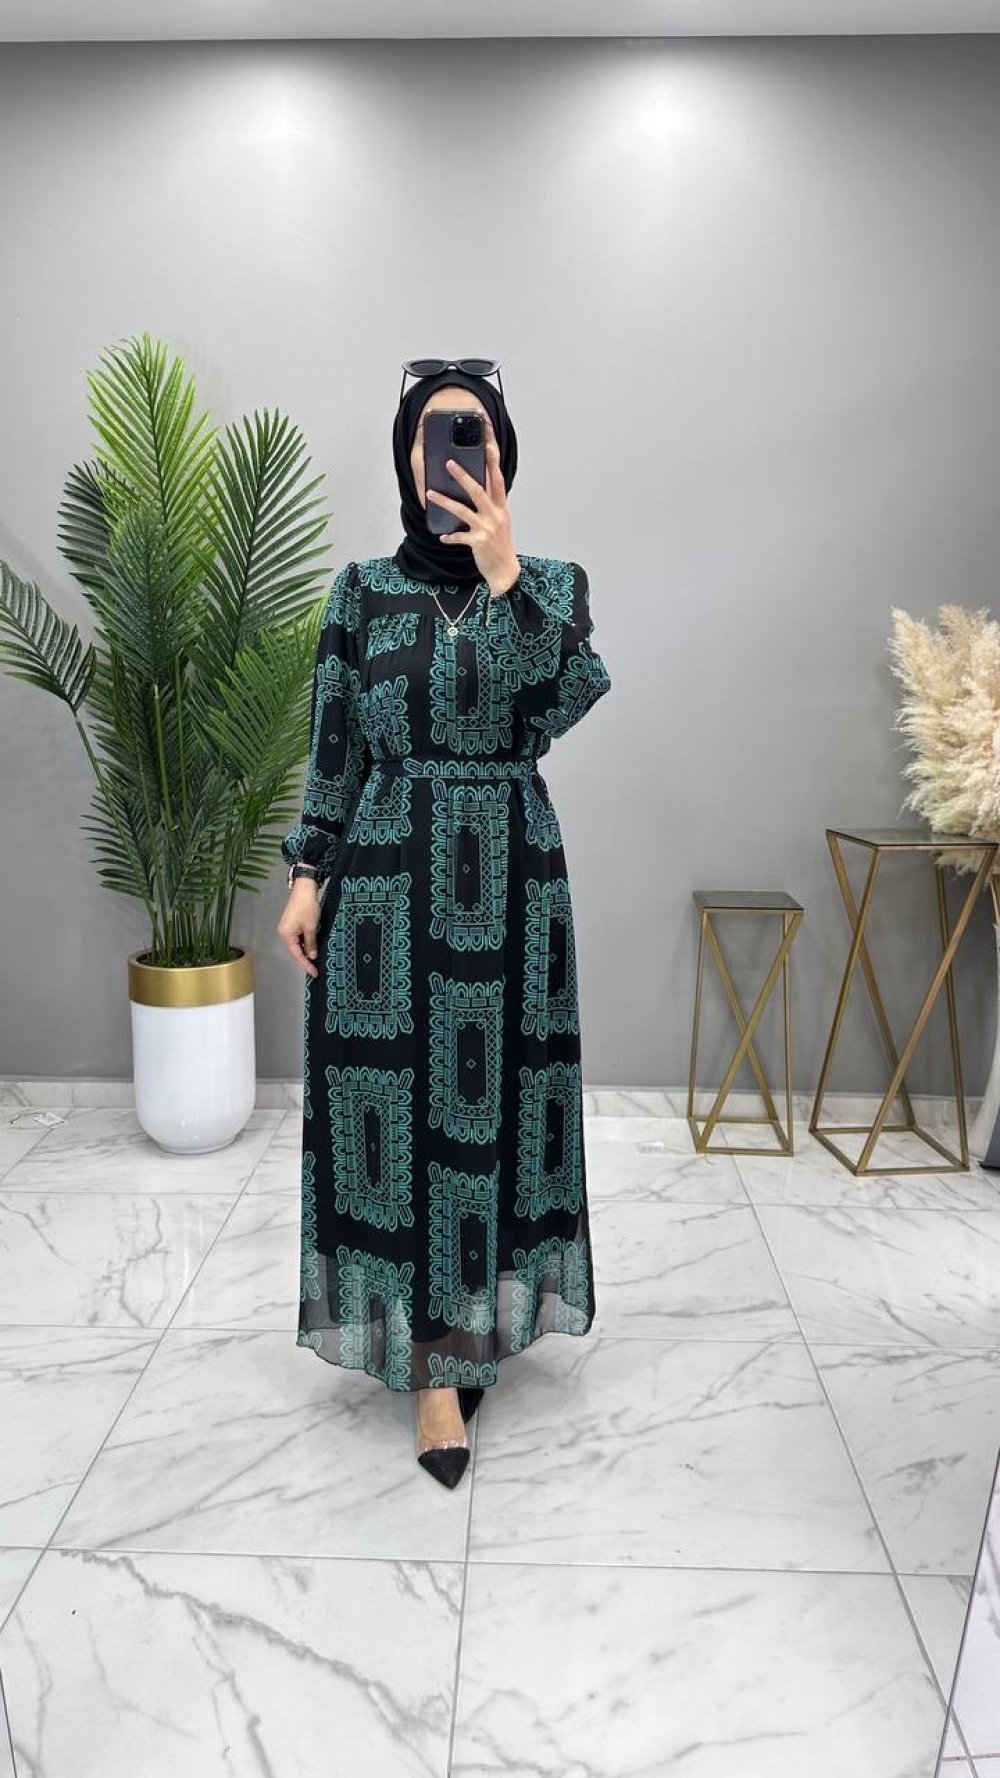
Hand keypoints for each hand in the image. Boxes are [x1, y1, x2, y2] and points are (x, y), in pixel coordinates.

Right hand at [276, 879, 321, 978]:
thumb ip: (311, 943)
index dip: (306, 964)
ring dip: (306, 950)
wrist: (304, 889)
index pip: (297, 954)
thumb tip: (312, 955)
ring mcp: (287, 928)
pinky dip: (305, 942)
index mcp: (286, 934)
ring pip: (297, 944)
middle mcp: (283, 932)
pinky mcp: (291, 923)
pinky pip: (298, 937)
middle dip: (305, 959)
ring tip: (315, 959)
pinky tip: (312, 946)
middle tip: (315, 969)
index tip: (313, 972)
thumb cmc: (307, 906)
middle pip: (295, 950)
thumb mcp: (312, 927)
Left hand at [426, 416, 519, 593]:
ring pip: (463, 510)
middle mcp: (495, 515)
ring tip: (431, 494)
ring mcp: (486, 529)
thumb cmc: (502, 546)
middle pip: (478, 490)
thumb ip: (491, 506)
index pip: (498, 480)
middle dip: (463, 476)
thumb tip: (474, 491)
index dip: (493, 462)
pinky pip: (459, 536)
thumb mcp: (501, 522)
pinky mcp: (478, 542)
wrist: (506, 571)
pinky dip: (450, 536)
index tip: (488, 445)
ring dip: (445, 501)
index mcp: (502, 508)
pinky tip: (442, 536)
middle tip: (449, 463)